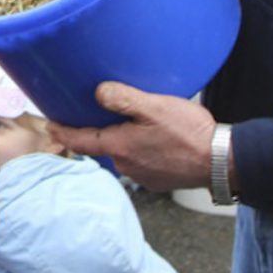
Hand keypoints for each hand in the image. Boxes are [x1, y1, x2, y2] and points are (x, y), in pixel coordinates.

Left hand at [49, 82, 217, 192]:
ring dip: (123, 140)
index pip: (81, 140)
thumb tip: (98, 92)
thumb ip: (123, 99)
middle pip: (103, 146)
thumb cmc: (189, 132)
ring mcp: (143, 176)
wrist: (222, 161)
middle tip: (96, 115)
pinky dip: (141, 149)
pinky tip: (154, 139)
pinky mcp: (158, 180)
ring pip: (123, 154)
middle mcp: (126, 166)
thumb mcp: (154, 107)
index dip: (63, 132)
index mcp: (120, 147)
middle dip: (98, 132)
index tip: (50, 126)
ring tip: (132, 124)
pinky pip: (141, 161)